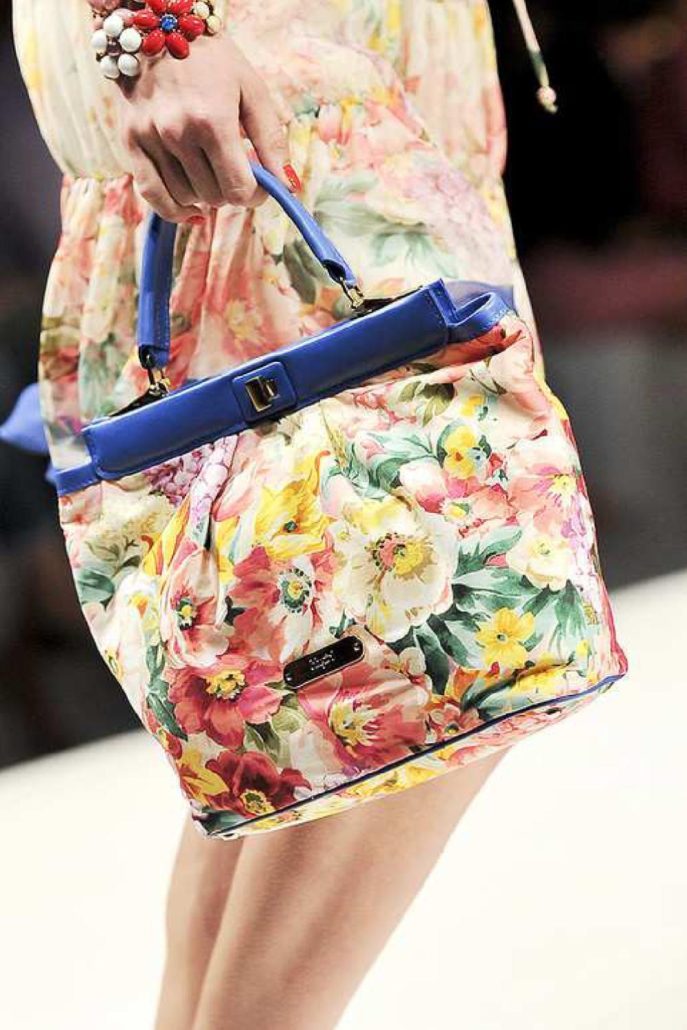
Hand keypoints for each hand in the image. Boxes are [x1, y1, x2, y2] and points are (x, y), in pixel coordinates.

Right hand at [114, 30, 298, 222]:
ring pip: (188, 197)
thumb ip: (271, 140)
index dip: (256, 196)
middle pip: (215, 196)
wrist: (157, 28)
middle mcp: (178, 132)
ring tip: (211, 169)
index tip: (260, 187)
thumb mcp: (252, 90)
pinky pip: (153, 196)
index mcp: (213, 120)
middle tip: (235, 171)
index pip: (239, 189)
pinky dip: (175, 210)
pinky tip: (192, 210)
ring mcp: (151, 138)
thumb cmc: (214, 60)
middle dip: (231, 190)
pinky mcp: (130, 142)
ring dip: (205, 193)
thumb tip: (288, 185)